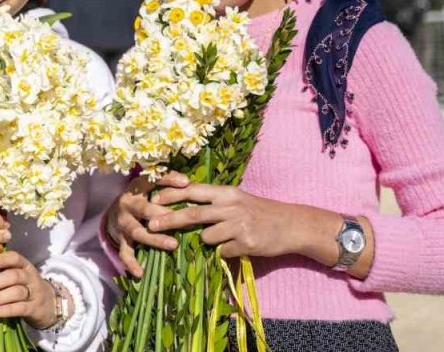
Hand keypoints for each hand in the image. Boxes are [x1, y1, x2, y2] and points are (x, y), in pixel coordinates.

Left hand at [0, 250, 59, 329]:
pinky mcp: (35, 308)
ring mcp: (34, 292)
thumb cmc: (23, 286)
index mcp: (23, 265)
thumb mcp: (15, 275)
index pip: (14, 258)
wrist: (49, 304)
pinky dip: (6, 310)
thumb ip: (0, 271)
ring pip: (16, 292)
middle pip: (13, 276)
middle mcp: (30, 277)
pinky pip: (21, 308)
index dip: (0, 260)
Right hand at [103, 171, 186, 277]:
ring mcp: (123, 224)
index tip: (186, 183)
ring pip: (137, 232)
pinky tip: (141, 273)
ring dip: (155, 239)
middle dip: (164, 216)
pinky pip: (125, 253)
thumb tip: (187, 182)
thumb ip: (167, 180)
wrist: (114, 212)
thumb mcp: (148, 184)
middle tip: (185, 221)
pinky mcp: (120, 240)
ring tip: (173, 244)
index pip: (152, 181)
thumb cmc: (140, 197)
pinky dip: (131, 263)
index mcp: (135, 189)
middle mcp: (127, 205)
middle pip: (145, 209)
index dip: (168, 180)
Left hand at [147, 183, 336, 259]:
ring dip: (206, 240)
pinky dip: (224, 251)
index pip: (193, 190)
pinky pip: (222, 251)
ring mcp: (239, 226)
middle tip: (152, 225)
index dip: (171, 194)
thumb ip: (213, 201)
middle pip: (193, 214)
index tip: (153, 198)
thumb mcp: (236, 199)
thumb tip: (183, 204)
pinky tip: (238, 246)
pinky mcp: (246, 244)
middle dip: (169, 220)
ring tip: (224, 237)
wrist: (291, 225)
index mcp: (226, 193)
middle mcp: (231, 207)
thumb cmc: (259, 211)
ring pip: (206, 237)